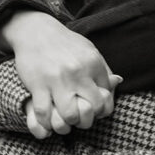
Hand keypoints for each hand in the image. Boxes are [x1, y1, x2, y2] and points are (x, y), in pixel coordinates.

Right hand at [1, 11, 121, 132]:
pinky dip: (46, 122)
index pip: (106, 98)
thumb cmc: (65, 43)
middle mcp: (78, 72)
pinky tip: (47, 119)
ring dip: (67, 123)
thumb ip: (103, 69)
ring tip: (64, 121)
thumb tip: (118, 82)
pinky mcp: (38, 84)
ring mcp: (57, 79)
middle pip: (93, 108)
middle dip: (87, 119)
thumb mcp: (89, 50)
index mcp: (94, 64)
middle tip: (79, 119)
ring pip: (70, 115)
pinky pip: (44, 113)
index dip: (101, 109)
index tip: (93, 109)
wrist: (36, 31)